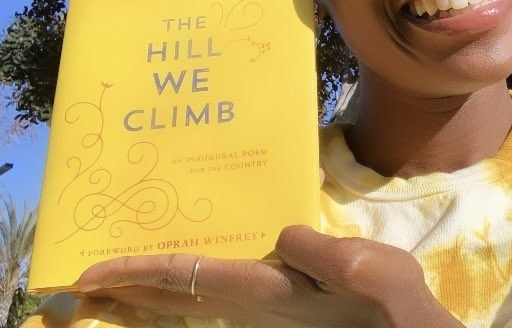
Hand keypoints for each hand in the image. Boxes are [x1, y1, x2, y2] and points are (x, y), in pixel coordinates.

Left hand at [76, 225, 463, 327]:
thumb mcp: (356, 265)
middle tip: (87, 286)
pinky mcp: (280, 309)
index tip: (91, 274)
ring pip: (193, 302)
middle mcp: (252, 307)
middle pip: (177, 297)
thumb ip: (310, 249)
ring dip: (155, 293)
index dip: (138, 273)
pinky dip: (189, 288)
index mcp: (263, 292)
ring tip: (127, 283)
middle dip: (131, 292)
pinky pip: (216, 297)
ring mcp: (264, 313)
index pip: (186, 277)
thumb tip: (279, 238)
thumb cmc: (383, 301)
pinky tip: (194, 280)